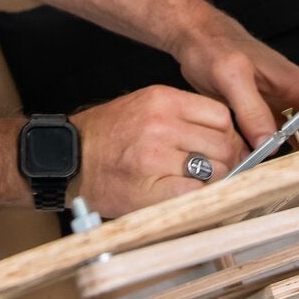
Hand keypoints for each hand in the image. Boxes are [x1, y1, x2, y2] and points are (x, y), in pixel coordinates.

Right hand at [73, 85, 247, 216]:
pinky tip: (186, 196)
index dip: (229, 135)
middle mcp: (161, 124)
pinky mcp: (149, 188)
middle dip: (228, 161)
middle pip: (223, 144)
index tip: (226, 148)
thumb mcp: (146, 106)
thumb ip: (184, 116)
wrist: (69, 158)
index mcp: (163, 99)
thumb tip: (227, 138)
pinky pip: (194, 194)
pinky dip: (198, 199)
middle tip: (219, 171)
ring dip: (214, 182)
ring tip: (198, 184)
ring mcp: (155, 156)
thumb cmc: (108, 135)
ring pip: (214, 171)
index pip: (221, 116)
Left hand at [172, 18, 298, 150]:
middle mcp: (293, 95)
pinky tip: (282, 172)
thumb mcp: (231, 76)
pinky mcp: (262, 114)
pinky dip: (287, 154)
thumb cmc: (216, 46)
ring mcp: (279, 106)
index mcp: (297, 83)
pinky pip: (283, 138)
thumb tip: (269, 145)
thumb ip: (250, 109)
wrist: (197, 38)